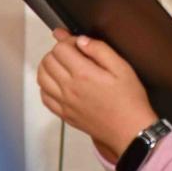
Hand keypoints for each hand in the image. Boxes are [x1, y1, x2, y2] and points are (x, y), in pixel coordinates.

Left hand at [36, 29, 157, 159]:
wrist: (130, 130)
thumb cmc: (129, 99)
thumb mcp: (122, 67)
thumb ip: (100, 50)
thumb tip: (81, 40)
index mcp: (83, 73)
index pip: (59, 49)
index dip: (68, 41)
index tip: (79, 44)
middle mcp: (69, 88)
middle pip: (47, 61)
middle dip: (57, 52)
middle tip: (73, 53)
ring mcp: (64, 103)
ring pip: (42, 78)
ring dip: (49, 67)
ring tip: (63, 65)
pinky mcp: (64, 115)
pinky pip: (45, 97)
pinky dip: (47, 86)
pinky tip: (59, 83)